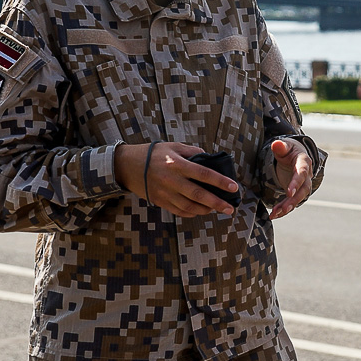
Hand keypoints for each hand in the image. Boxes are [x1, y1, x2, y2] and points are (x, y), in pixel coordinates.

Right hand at [116, 142, 237, 217]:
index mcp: (177, 164)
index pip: (204, 174)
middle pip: (198, 195)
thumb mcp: (173, 146)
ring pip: (189, 207)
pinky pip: (179, 211)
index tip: (234, 187)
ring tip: (217, 209)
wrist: (127, 165)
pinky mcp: (159, 201)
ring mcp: (164, 193)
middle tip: (230, 209)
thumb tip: (210, 159)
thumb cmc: (153, 153)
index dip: (221, 181)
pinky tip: (200, 211)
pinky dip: (192, 213)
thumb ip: (193, 152)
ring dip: (206, 210)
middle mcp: (171, 180)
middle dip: (217, 203)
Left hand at [269, 138, 312, 218]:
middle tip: (283, 209)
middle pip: (303, 189)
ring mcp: (302, 185)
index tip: (288, 193)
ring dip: (287, 207)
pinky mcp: (296, 192)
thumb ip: (281, 146)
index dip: (296, 183)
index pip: (301, 173)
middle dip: (294, 200)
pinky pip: (292, 202)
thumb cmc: (289, 150)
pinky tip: (274, 215)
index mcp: (304, 162)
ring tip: (274, 214)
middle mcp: (306, 175)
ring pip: (298, 198)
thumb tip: (276, 144)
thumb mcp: (285, 146)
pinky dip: (284, 209)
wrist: (294, 156)